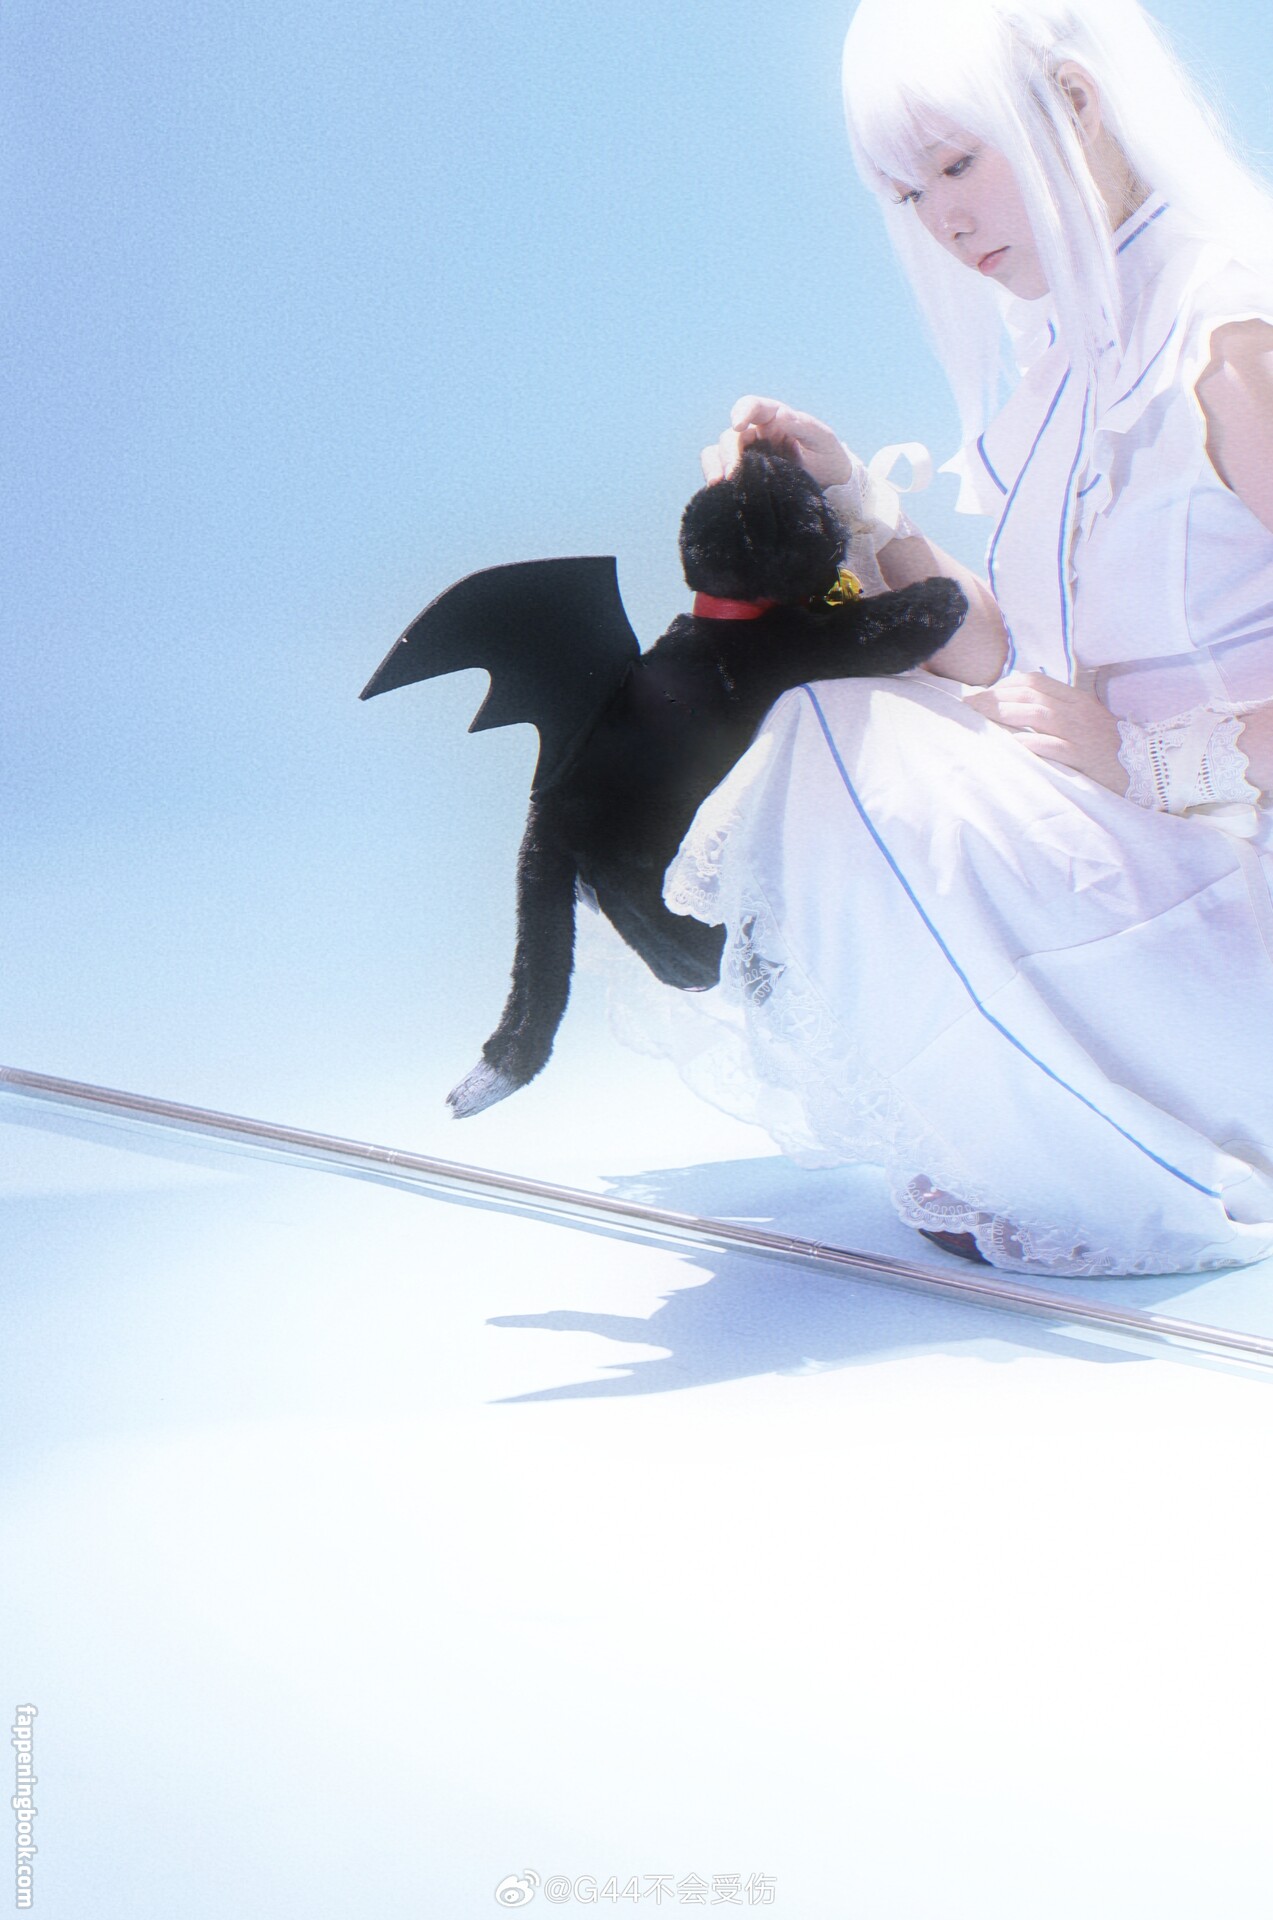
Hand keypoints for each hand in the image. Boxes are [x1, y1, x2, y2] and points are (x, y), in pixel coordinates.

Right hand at [700, 395, 856, 487]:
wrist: (831, 488)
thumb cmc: (827, 457)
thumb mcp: (823, 439)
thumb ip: (803, 425)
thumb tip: (780, 415)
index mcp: (774, 419)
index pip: (752, 406)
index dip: (742, 412)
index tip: (738, 425)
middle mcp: (756, 436)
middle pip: (731, 436)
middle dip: (729, 452)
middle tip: (733, 474)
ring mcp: (747, 457)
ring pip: (717, 453)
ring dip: (716, 466)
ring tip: (720, 484)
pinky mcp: (742, 477)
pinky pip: (717, 473)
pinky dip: (713, 478)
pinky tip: (719, 492)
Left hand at [962, 672, 1128, 792]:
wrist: (1146, 768)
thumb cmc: (1108, 747)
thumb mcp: (1084, 720)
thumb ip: (1057, 711)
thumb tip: (1018, 709)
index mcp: (1076, 699)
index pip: (1034, 681)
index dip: (1003, 686)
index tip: (982, 696)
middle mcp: (1076, 711)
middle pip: (1029, 695)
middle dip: (994, 698)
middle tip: (968, 707)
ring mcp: (1080, 733)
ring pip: (1037, 715)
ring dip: (1003, 715)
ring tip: (978, 720)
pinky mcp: (1082, 757)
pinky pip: (1051, 746)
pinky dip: (1027, 743)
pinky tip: (1008, 744)